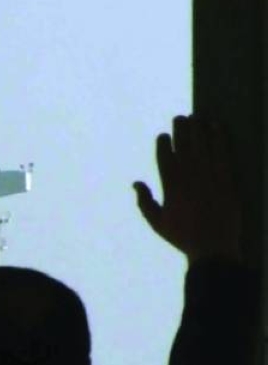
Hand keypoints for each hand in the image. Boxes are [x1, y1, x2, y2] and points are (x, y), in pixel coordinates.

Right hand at [133, 115, 241, 263]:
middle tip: (181, 118)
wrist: (214, 248)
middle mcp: (190, 177)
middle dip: (182, 129)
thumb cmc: (183, 236)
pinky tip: (219, 127)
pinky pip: (225, 152)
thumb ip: (144, 201)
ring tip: (198, 117)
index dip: (164, 142)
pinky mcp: (229, 179)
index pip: (165, 156)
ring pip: (204, 144)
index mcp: (171, 186)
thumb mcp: (157, 222)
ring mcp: (211, 176)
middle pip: (185, 145)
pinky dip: (221, 137)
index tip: (164, 134)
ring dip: (201, 128)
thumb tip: (135, 183)